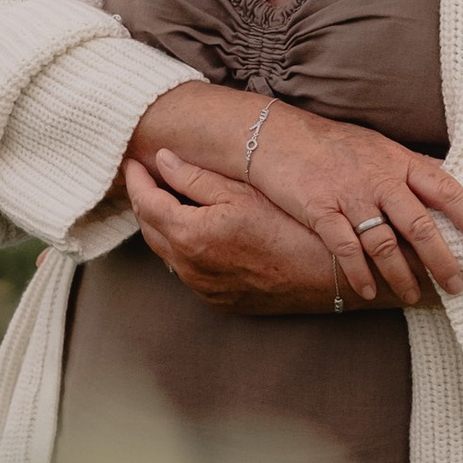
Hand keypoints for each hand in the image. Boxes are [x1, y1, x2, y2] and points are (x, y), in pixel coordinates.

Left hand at [123, 155, 342, 311]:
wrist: (330, 274)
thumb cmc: (293, 227)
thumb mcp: (244, 192)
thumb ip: (196, 177)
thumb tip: (162, 160)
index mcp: (191, 235)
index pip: (146, 203)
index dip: (136, 179)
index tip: (132, 162)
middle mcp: (190, 269)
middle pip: (150, 230)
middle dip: (144, 202)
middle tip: (146, 177)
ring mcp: (204, 290)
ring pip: (167, 254)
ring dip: (163, 227)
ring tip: (169, 201)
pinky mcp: (221, 302)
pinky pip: (188, 273)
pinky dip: (183, 250)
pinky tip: (197, 233)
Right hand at [240, 100, 462, 306]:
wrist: (276, 134)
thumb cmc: (333, 143)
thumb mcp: (379, 147)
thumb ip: (410, 168)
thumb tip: (448, 180)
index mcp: (399, 161)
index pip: (447, 189)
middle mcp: (380, 178)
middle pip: (420, 224)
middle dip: (442, 259)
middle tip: (458, 285)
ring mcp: (350, 194)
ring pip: (385, 242)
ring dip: (402, 274)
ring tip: (415, 296)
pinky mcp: (320, 209)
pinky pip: (346, 249)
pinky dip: (359, 273)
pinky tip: (369, 292)